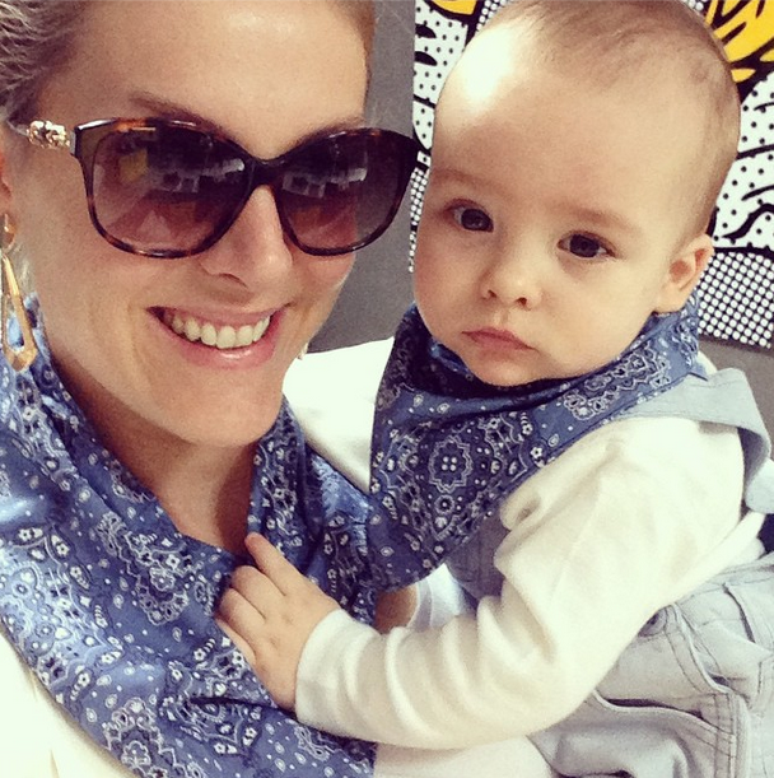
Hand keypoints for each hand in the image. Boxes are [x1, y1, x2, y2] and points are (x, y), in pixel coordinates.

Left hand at [216, 533, 339, 708]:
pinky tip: (225, 619)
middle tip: (242, 580)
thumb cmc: (332, 636)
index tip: (251, 540)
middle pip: (248, 580)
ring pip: (233, 604)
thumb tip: (276, 572)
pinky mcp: (254, 659)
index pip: (274, 564)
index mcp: (300, 595)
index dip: (260, 548)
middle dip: (241, 575)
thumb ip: (299, 588)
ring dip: (229, 597)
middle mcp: (280, 612)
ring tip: (233, 601)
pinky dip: (223, 622)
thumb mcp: (321, 603)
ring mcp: (265, 636)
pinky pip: (228, 634)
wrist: (338, 677)